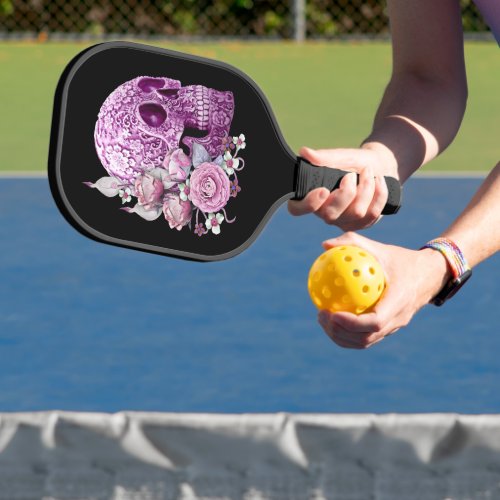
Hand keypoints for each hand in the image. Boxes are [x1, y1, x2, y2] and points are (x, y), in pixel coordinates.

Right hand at [288, 145, 397, 230]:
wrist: (379, 166)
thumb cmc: (354, 162)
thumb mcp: (341, 156)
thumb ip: (324, 157)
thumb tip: (304, 152)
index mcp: (312, 196)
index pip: (297, 209)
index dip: (308, 204)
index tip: (323, 190)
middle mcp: (324, 212)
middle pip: (330, 215)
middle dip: (346, 193)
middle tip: (351, 175)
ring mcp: (343, 221)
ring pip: (355, 213)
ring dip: (366, 188)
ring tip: (368, 172)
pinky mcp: (361, 224)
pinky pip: (372, 214)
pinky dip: (379, 194)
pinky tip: (379, 181)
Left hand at [316, 232, 450, 348]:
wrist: (429, 275)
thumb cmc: (401, 259)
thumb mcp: (380, 248)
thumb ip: (353, 243)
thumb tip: (324, 245)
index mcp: (399, 301)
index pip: (375, 322)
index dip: (352, 323)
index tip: (332, 313)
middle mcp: (398, 319)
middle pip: (366, 338)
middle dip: (340, 332)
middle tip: (321, 315)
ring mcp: (394, 327)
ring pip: (365, 342)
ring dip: (341, 336)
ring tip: (322, 319)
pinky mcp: (389, 329)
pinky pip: (366, 337)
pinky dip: (347, 334)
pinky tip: (332, 319)